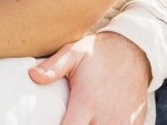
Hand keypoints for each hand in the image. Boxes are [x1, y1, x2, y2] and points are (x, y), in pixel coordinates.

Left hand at [29, 32, 149, 124]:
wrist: (133, 51)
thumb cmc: (99, 52)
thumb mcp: (73, 53)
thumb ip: (53, 67)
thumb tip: (32, 76)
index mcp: (87, 101)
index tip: (53, 121)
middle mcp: (106, 117)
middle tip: (69, 117)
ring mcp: (122, 122)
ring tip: (83, 118)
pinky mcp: (134, 124)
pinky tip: (97, 120)